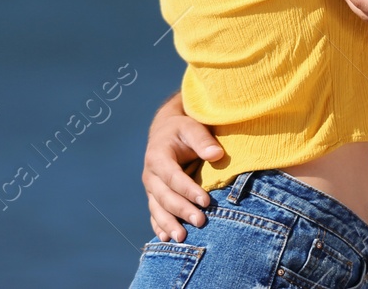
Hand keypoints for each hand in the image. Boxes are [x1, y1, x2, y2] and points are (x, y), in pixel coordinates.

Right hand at [143, 98, 223, 242]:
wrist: (166, 133)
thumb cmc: (182, 130)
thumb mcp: (191, 127)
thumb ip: (202, 140)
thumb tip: (216, 154)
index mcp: (158, 156)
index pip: (172, 177)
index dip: (188, 190)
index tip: (206, 201)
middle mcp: (150, 174)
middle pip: (164, 196)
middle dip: (182, 210)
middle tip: (201, 222)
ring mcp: (151, 188)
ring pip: (157, 209)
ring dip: (168, 224)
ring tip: (182, 238)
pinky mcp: (154, 197)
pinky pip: (154, 214)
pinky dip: (159, 227)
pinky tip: (166, 239)